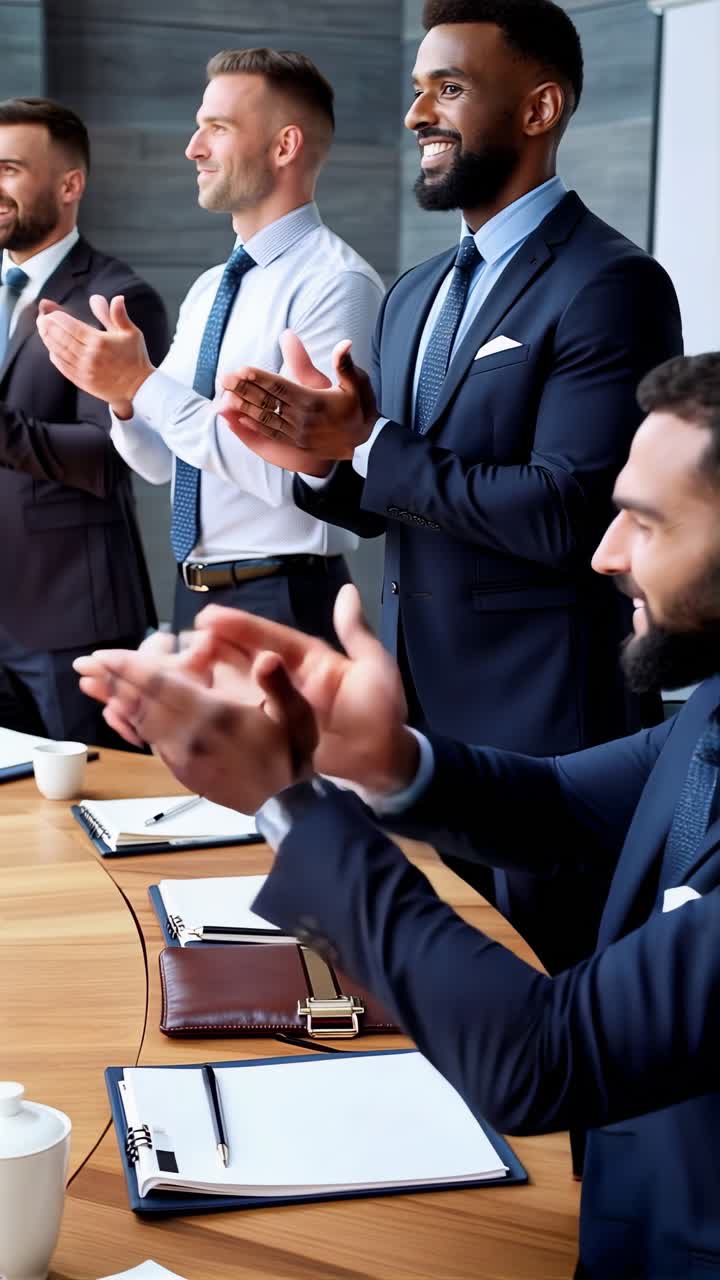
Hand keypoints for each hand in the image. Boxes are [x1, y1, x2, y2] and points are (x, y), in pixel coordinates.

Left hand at [36, 294, 154, 410]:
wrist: (139, 387)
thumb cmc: (136, 358)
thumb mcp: (131, 333)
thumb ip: (118, 315)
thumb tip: (116, 298)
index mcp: (100, 342)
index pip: (71, 326)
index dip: (58, 318)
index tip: (51, 313)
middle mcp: (89, 356)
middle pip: (61, 338)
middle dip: (48, 327)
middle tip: (42, 319)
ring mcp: (84, 370)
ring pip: (59, 352)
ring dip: (48, 340)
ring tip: (43, 331)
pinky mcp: (83, 381)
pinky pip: (63, 367)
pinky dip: (55, 357)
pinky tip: (51, 350)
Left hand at [73, 641, 316, 812]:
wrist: (286, 808)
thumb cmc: (292, 756)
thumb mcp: (297, 716)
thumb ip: (278, 684)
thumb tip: (269, 656)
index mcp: (213, 716)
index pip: (160, 686)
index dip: (129, 668)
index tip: (102, 654)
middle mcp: (189, 737)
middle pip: (140, 703)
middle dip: (111, 680)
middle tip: (83, 663)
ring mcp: (182, 758)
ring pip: (140, 723)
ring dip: (115, 701)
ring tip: (93, 684)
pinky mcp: (182, 772)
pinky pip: (148, 742)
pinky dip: (130, 723)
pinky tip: (121, 714)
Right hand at [195, 584, 418, 795]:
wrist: (385, 767)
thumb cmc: (382, 715)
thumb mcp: (374, 668)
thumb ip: (355, 632)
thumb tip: (347, 591)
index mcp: (307, 660)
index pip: (267, 637)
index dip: (239, 627)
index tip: (207, 618)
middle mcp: (285, 681)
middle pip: (242, 659)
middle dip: (213, 648)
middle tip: (184, 642)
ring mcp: (274, 710)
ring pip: (233, 688)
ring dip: (207, 678)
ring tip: (177, 669)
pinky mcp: (269, 739)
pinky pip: (239, 722)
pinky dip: (216, 714)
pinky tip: (191, 708)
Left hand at [217, 329, 377, 465]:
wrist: (366, 445)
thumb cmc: (360, 409)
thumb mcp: (357, 385)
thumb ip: (346, 364)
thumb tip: (345, 343)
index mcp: (313, 402)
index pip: (281, 388)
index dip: (260, 378)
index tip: (242, 369)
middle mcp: (302, 419)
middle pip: (267, 402)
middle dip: (244, 389)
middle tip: (223, 377)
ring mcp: (297, 433)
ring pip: (264, 418)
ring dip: (243, 406)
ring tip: (224, 395)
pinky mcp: (295, 443)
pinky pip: (269, 433)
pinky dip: (252, 425)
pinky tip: (237, 417)